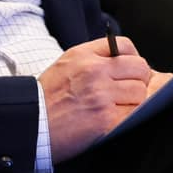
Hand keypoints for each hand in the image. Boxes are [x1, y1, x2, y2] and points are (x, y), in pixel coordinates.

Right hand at [41, 37, 157, 162]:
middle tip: (123, 94)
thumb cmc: (46, 100)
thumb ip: (95, 60)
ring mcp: (101, 95)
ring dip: (134, 102)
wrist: (30, 126)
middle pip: (140, 68)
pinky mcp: (107, 118)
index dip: (131, 60)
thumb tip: (136, 67)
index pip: (125, 46)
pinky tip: (114, 120)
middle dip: (138, 81)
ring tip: (114, 109)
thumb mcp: (65, 67)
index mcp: (82, 56)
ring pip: (142, 92)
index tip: (127, 72)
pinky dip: (130, 117)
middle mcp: (93, 71)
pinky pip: (137, 113)